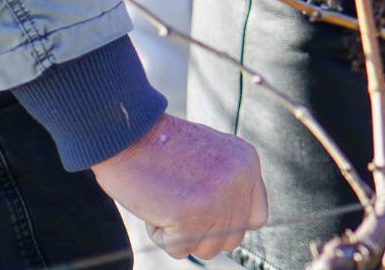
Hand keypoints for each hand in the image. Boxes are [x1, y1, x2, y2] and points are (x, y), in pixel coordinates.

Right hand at [91, 113, 267, 259]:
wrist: (128, 134)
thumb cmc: (159, 146)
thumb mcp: (211, 154)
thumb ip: (228, 182)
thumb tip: (230, 221)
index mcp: (247, 161)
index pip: (256, 216)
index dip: (230, 224)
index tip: (207, 218)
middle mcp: (240, 179)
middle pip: (232, 239)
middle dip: (203, 233)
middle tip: (178, 208)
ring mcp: (219, 198)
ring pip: (207, 249)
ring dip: (181, 235)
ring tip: (166, 203)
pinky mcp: (193, 216)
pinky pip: (178, 249)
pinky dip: (161, 236)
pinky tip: (155, 207)